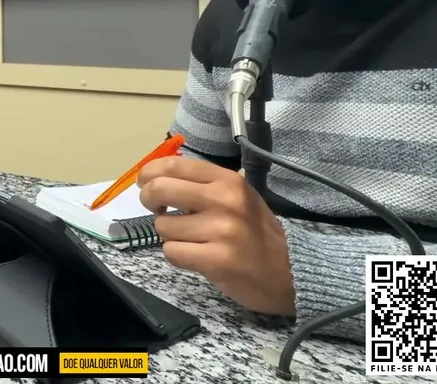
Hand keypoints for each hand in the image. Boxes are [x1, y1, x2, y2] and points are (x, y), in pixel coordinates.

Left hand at [137, 156, 295, 314]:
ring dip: (170, 235)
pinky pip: (172, 252)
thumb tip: (155, 176)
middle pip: (159, 189)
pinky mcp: (217, 260)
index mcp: (227, 180)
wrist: (289, 272)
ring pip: (163, 226)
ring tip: (192, 239)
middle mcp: (224, 200)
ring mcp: (222, 230)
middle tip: (158, 210)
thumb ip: (200, 184)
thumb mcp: (236, 196)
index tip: (146, 184)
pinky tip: (196, 256)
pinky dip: (178, 255)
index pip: (172, 165)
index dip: (149, 174)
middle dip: (148, 200)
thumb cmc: (255, 232)